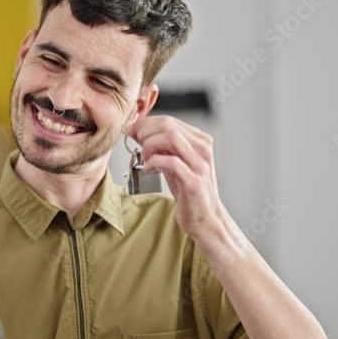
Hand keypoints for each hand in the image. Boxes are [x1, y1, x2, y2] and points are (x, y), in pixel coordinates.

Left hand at [128, 115, 226, 237]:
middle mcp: (202, 149)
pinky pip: (171, 162)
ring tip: (144, 157)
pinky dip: (154, 162)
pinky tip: (148, 168)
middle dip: (145, 132)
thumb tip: (138, 130)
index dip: (145, 124)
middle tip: (134, 143)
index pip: (169, 120)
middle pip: (168, 126)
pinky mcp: (194, 181)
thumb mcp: (175, 162)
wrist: (205, 218)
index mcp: (199, 140)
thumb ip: (162, 146)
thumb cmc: (188, 190)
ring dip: (150, 145)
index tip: (132, 132)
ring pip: (171, 138)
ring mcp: (200, 164)